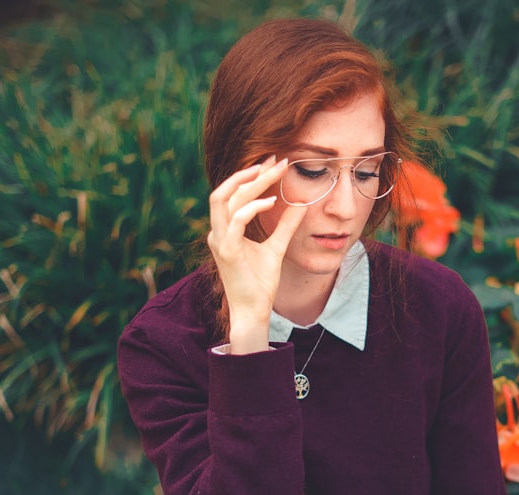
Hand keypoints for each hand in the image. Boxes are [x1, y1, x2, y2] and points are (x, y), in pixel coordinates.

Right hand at [207, 156, 306, 351]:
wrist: (254, 310)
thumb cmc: (260, 283)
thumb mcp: (277, 247)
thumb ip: (286, 225)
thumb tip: (301, 204)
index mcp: (225, 230)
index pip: (232, 194)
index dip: (251, 176)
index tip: (273, 163)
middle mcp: (217, 232)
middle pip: (226, 191)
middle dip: (250, 173)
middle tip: (275, 161)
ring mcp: (219, 241)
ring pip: (225, 200)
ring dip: (248, 184)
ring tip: (270, 173)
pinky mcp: (227, 251)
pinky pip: (236, 221)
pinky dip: (252, 207)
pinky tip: (272, 201)